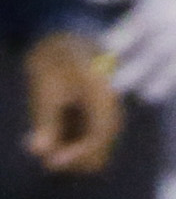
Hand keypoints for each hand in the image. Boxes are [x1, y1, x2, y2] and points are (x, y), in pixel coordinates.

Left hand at [21, 30, 119, 174]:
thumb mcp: (45, 88)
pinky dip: (69, 142)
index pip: (98, 139)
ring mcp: (106, 115)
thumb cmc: (55, 57)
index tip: (50, 162)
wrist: (65, 36)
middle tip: (43, 154)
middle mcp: (111, 112)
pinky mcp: (97, 116)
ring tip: (41, 143)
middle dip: (72, 158)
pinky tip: (48, 134)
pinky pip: (86, 138)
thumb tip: (40, 152)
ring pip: (94, 148)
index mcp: (103, 101)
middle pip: (100, 151)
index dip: (75, 156)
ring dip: (68, 151)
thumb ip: (45, 121)